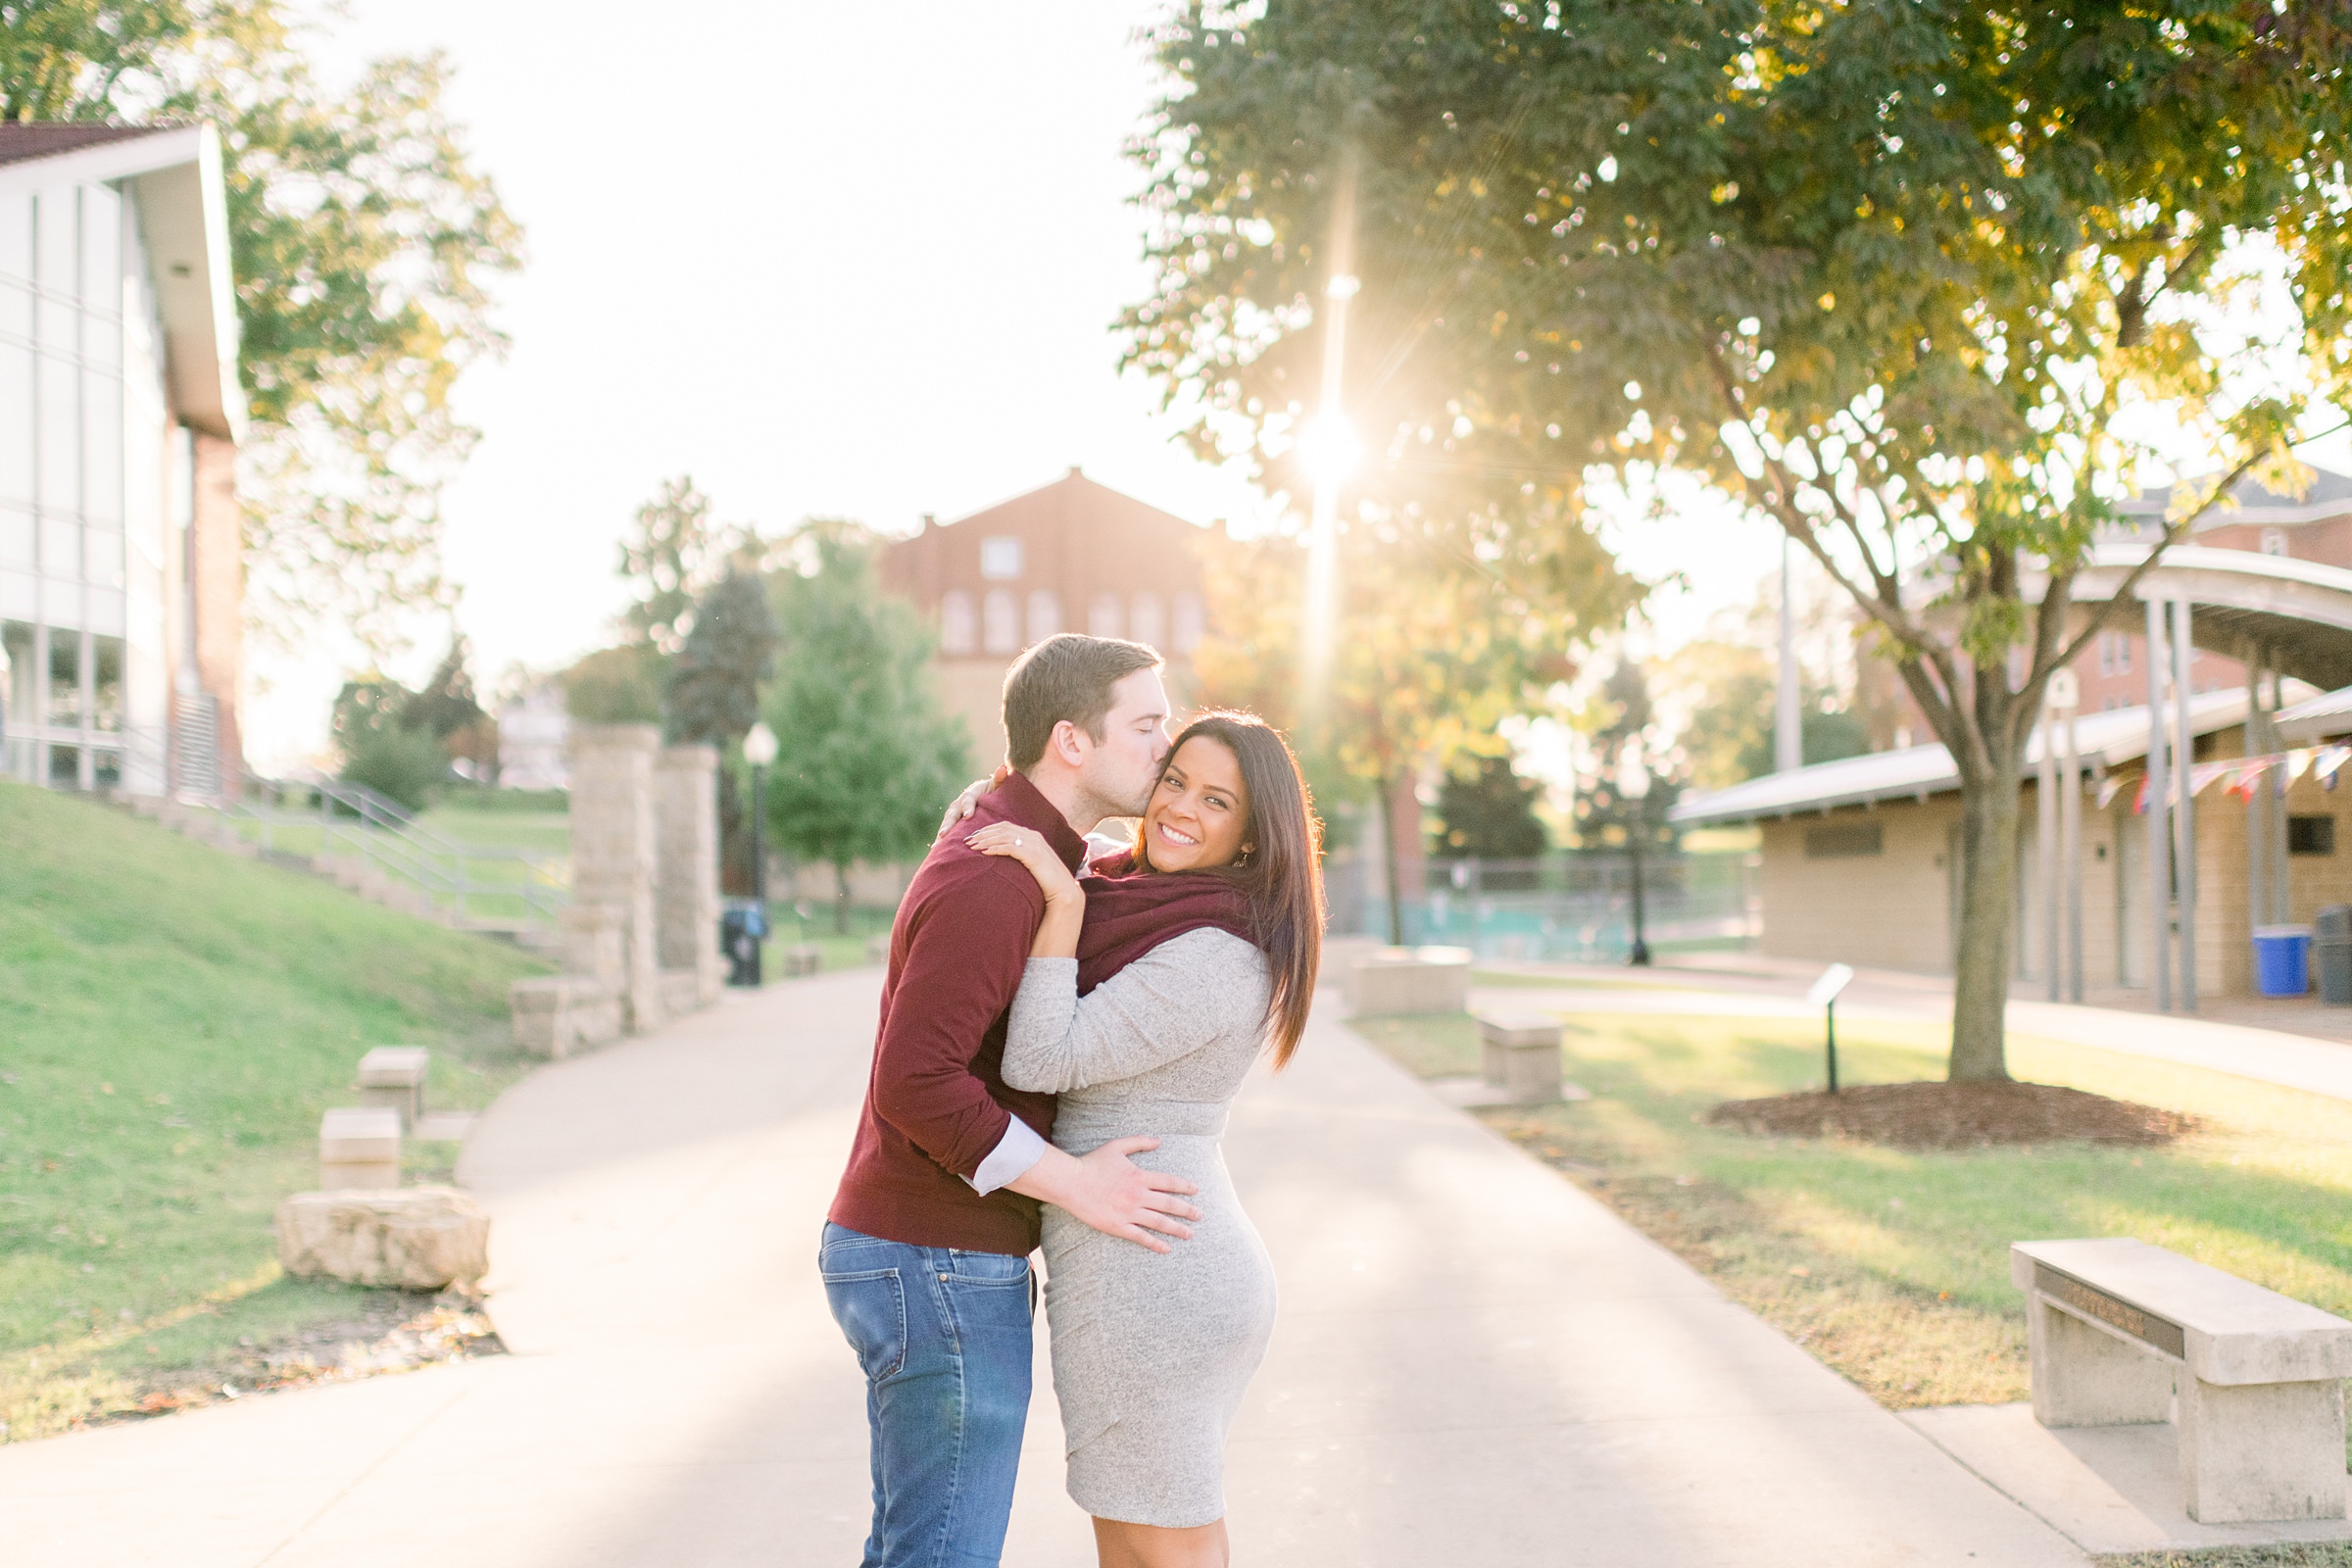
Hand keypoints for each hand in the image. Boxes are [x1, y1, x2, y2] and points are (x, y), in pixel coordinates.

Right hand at [935, 764, 1013, 839]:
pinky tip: (937, 852)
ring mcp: (954, 814)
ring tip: (937, 846)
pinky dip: (942, 841)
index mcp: (970, 794)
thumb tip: (1002, 769)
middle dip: (948, 824)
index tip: (968, 816)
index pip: (968, 800)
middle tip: (944, 834)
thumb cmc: (993, 791)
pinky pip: (947, 832)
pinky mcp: (953, 824)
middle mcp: (959, 804)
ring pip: (947, 824)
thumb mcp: (997, 784)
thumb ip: (1000, 779)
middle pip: (952, 814)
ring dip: (942, 834)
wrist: (985, 795)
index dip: (967, 808)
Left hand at [967, 821, 1083, 908]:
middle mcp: (1034, 837)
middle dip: (982, 832)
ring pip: (1004, 835)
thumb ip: (1021, 858)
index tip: (973, 836)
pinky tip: (983, 852)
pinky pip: (1009, 847)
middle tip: (967, 840)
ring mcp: (1035, 845)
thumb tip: (1004, 861)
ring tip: (971, 846)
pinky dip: (995, 848)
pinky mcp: (1033, 855)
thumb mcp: (1033, 866)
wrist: (1064, 893)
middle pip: (1002, 828)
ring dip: (985, 839)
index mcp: (1033, 837)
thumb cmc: (1047, 883)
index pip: (1006, 826)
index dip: (988, 829)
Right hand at [1013, 1137, 1199, 1252]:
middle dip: (1187, 1210)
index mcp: (1139, 1176)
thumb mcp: (1117, 1146)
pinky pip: (1141, 1236)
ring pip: (1159, 1222)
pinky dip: (1155, 1243)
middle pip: (1168, 1204)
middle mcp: (1138, 1195)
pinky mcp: (1118, 1226)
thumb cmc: (1092, 1163)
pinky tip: (1166, 1248)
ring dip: (1176, 1229)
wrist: (1071, 1183)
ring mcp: (1129, 1212)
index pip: (1169, 1182)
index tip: (1196, 1191)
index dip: (1184, 1186)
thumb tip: (1159, 1140)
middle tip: (1200, 1216)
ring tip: (1190, 1234)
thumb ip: (1139, 1142)